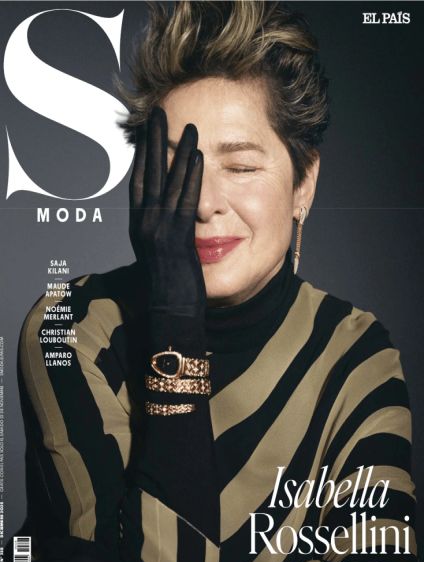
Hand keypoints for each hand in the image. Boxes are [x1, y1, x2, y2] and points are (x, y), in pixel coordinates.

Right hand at [129, 106, 205, 353]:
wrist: (169, 318)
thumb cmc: (168, 293)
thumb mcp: (162, 259)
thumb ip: (166, 235)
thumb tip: (174, 222)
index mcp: (139, 228)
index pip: (139, 183)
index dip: (143, 154)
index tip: (148, 132)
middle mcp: (143, 225)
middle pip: (147, 174)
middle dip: (153, 141)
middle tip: (157, 113)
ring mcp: (157, 231)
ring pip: (167, 182)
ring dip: (178, 151)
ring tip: (186, 124)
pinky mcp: (176, 240)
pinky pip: (185, 201)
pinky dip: (191, 177)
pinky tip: (198, 155)